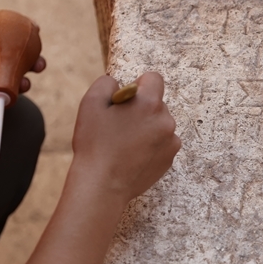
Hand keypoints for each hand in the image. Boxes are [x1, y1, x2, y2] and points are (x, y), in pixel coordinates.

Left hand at [0, 27, 45, 119]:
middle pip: (23, 59)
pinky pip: (12, 95)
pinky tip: (17, 88)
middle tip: (38, 61)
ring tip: (28, 76)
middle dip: (37, 58)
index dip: (26, 32)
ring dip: (29, 76)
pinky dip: (18, 92)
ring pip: (21, 77)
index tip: (35, 28)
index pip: (11, 38)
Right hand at [70, 73, 181, 202]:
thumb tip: (120, 84)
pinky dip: (151, 145)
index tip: (126, 99)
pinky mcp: (170, 158)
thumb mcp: (91, 103)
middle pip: (156, 103)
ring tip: (125, 142)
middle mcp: (166, 120)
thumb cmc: (94, 143)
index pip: (154, 79)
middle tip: (120, 125)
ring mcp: (171, 141)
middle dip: (141, 109)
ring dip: (146, 127)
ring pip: (159, 124)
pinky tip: (132, 155)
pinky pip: (162, 143)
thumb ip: (107, 83)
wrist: (103, 184)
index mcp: (149, 103)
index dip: (138, 85)